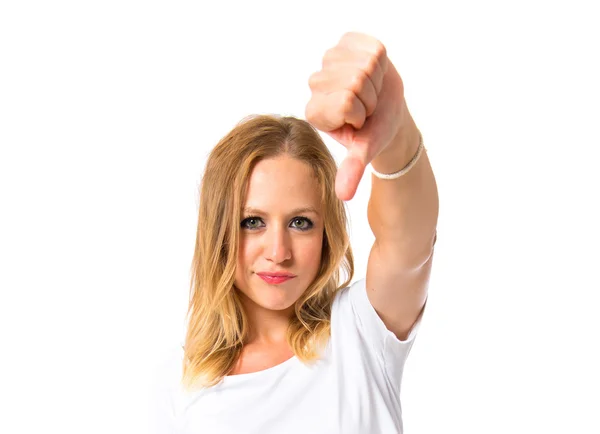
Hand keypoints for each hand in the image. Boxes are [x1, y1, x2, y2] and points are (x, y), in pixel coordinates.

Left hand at [305, 32, 410, 200]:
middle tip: (368, 105)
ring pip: (364, 63)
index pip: (344, 102)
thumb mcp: (364, 151)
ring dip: (377, 79)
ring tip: (371, 89)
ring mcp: (329, 61)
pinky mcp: (346, 43)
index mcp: (315, 111)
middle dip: (370, 96)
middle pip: (355, 81)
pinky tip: (374, 71)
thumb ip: (352, 169)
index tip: (360, 120)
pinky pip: (370, 47)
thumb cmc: (373, 132)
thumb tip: (344, 196)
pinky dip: (380, 60)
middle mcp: (316, 85)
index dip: (361, 112)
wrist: (388, 111)